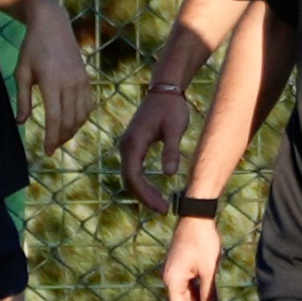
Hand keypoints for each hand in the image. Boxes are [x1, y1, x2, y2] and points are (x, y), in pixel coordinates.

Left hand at [12, 0, 92, 151]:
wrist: (53, 25)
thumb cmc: (32, 47)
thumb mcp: (21, 71)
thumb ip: (22, 98)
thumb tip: (21, 123)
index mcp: (52, 82)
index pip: (54, 118)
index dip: (51, 138)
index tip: (46, 151)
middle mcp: (70, 83)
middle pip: (69, 121)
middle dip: (60, 138)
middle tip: (51, 148)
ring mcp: (81, 81)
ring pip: (81, 115)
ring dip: (71, 131)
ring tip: (60, 139)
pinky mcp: (86, 79)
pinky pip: (87, 105)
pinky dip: (81, 118)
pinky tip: (71, 124)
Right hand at [120, 83, 195, 210]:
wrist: (164, 90)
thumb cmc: (172, 108)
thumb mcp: (175, 128)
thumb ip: (171, 150)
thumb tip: (169, 174)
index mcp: (134, 142)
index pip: (133, 176)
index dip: (146, 195)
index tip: (162, 207)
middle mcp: (126, 145)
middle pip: (128, 180)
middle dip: (144, 197)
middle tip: (164, 210)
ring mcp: (128, 146)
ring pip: (129, 177)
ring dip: (143, 193)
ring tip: (162, 205)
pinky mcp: (133, 146)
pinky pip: (133, 170)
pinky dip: (142, 184)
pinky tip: (156, 192)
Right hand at [162, 217, 221, 300]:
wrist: (197, 217)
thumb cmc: (202, 241)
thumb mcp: (209, 270)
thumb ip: (208, 292)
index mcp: (173, 280)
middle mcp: (170, 278)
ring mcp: (175, 273)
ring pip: (186, 297)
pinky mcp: (182, 268)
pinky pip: (189, 288)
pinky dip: (198, 297)